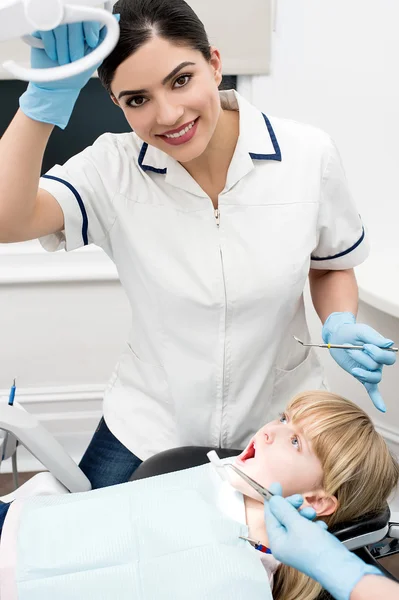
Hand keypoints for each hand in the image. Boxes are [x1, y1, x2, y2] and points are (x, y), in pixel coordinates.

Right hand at [19, 17, 117, 127]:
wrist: (57, 86)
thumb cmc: (76, 75)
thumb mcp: (94, 59)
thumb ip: (103, 41)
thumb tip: (116, 18)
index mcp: (84, 30)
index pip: (89, 16)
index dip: (91, 27)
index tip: (92, 43)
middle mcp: (71, 25)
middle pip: (74, 20)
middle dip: (76, 44)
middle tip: (75, 59)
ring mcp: (56, 26)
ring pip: (60, 25)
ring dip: (63, 47)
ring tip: (64, 62)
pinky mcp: (42, 30)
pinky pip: (45, 28)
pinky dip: (51, 44)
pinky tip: (53, 56)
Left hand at [264, 483, 381, 599]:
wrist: (341, 569)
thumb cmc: (317, 549)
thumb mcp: (297, 524)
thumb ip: (283, 510)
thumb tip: (272, 500)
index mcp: (277, 542)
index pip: (271, 516)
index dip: (273, 499)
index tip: (276, 485)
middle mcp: (286, 546)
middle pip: (284, 518)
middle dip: (292, 506)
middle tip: (300, 499)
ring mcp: (299, 547)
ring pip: (297, 522)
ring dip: (305, 514)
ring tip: (313, 514)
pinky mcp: (311, 547)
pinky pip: (308, 529)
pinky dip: (313, 525)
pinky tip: (321, 527)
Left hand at [322, 312, 395, 411]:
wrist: (338, 335)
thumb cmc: (351, 332)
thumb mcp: (362, 331)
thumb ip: (375, 338)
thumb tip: (389, 344)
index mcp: (381, 350)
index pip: (388, 357)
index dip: (377, 353)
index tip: (365, 345)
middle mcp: (378, 361)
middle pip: (377, 367)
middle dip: (363, 359)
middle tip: (351, 348)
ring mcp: (369, 370)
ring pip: (373, 378)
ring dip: (361, 372)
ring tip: (352, 365)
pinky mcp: (361, 375)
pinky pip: (372, 390)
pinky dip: (377, 399)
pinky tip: (382, 408)